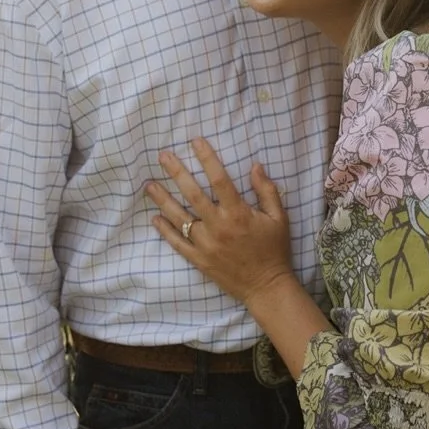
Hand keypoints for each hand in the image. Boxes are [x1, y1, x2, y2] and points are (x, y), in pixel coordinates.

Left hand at [146, 139, 293, 305]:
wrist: (267, 287)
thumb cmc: (274, 250)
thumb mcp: (279, 218)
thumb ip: (267, 191)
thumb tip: (255, 165)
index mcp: (239, 214)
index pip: (219, 179)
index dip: (207, 158)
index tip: (195, 141)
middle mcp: (219, 226)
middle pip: (193, 194)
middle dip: (177, 172)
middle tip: (162, 156)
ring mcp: (206, 244)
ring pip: (179, 217)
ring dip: (163, 199)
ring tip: (149, 185)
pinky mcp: (199, 260)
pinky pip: (178, 243)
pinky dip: (165, 230)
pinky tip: (155, 218)